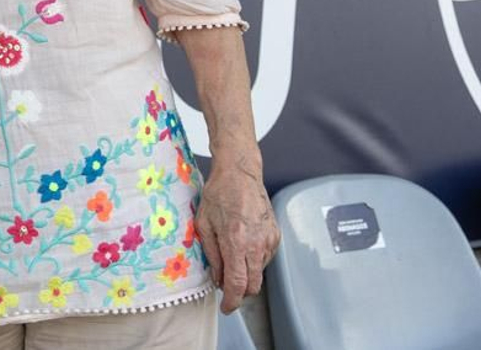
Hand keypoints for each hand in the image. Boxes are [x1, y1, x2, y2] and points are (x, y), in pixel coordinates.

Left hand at [196, 156, 279, 311]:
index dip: (232, 301)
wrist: (240, 173)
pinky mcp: (276, 236)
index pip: (237, 284)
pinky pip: (266, 259)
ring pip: (260, 273)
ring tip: (231, 259)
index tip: (226, 307)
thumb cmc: (218, 194)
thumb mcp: (204, 224)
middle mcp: (257, 244)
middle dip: (239, 292)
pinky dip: (254, 262)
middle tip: (225, 287)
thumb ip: (212, 255)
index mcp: (237, 241)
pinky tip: (242, 247)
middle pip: (253, 285)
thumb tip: (219, 279)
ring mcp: (270, 240)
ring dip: (246, 275)